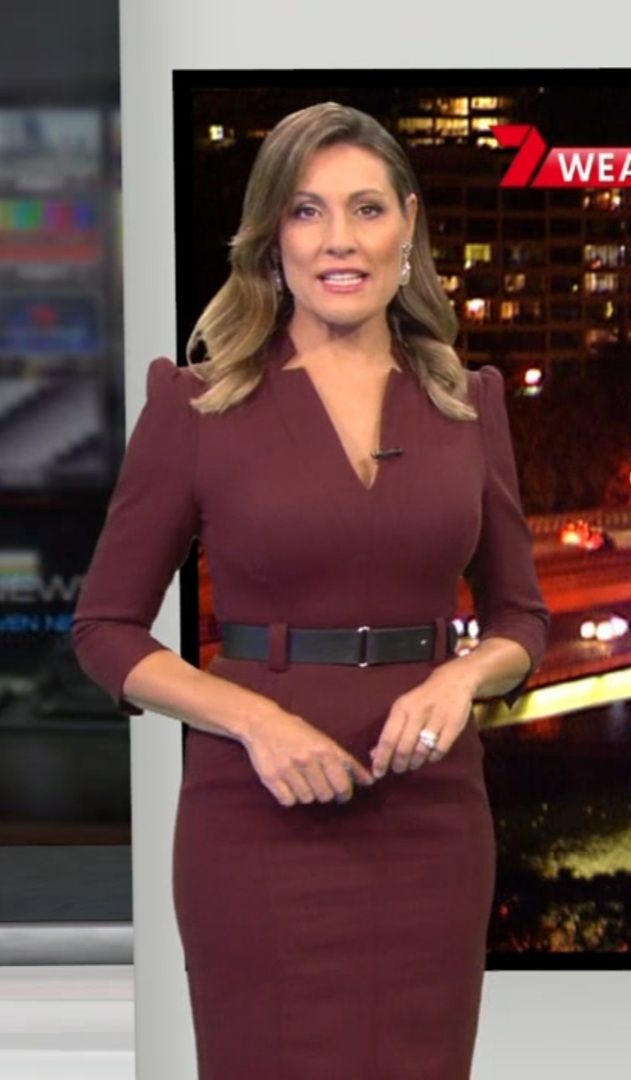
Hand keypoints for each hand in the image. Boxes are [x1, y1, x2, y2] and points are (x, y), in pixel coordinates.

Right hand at [241, 706, 374, 806]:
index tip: (342, 793)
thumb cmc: (297, 732)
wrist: (262, 723)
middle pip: (326, 795)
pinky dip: (291, 797)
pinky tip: (289, 784)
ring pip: (307, 799)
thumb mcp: (324, 741)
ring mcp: (288, 769)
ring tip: (302, 780)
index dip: (345, 793)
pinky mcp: (271, 778)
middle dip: (326, 793)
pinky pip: (289, 800)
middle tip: (321, 785)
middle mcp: (306, 759)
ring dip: (307, 794)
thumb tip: (369, 782)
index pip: (342, 784)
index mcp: (323, 749)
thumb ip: (347, 762)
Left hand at [369, 662, 474, 778]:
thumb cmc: (422, 698)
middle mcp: (418, 713)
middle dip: (399, 764)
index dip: (381, 759)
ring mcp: (437, 719)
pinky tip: (430, 756)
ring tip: (412, 764)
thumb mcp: (403, 708)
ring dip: (415, 763)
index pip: (388, 738)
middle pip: (404, 748)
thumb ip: (390, 730)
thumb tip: (374, 754)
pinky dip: (433, 758)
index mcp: (402, 708)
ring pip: (421, 751)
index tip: (377, 773)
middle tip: (398, 769)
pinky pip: (440, 750)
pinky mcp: (453, 725)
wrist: (453, 682)